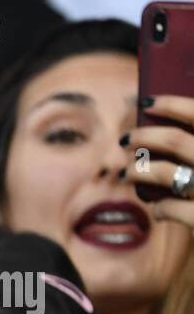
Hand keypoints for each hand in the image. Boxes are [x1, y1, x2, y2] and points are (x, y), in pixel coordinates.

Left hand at [123, 95, 193, 228]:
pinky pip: (168, 208)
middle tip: (126, 140)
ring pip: (165, 173)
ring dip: (139, 171)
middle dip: (143, 138)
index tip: (146, 103)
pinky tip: (160, 210)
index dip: (172, 104)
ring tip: (128, 173)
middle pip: (175, 140)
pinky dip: (161, 208)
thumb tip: (161, 134)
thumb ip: (193, 148)